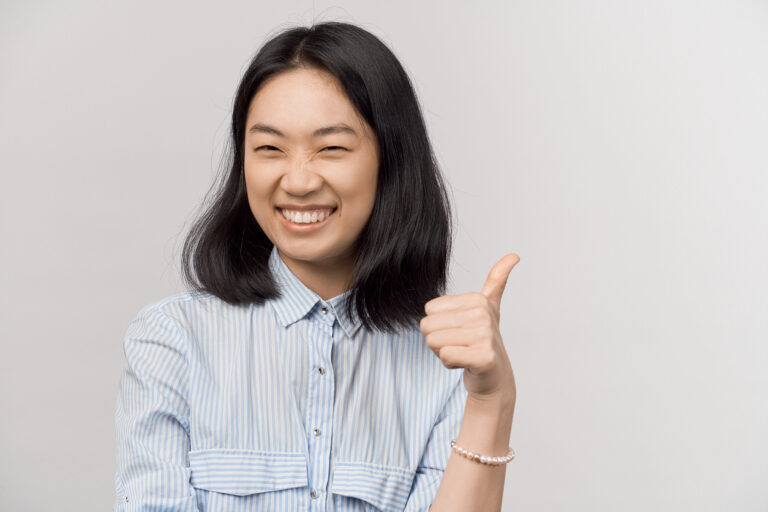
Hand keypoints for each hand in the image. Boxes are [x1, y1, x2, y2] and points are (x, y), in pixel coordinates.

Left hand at [419, 253, 519, 403]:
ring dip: (444, 352)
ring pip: (434, 341)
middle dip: (439, 340)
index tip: (461, 331)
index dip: (440, 325)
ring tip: (464, 353)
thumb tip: (514, 255)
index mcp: (477, 299)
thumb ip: (496, 280)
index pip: (429, 310)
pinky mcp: (484, 357)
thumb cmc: (482, 340)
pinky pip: (445, 356)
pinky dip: (450, 364)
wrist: (494, 376)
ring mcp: (485, 336)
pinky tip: (466, 363)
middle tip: (461, 345)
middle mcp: (483, 314)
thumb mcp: (489, 306)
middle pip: (428, 326)